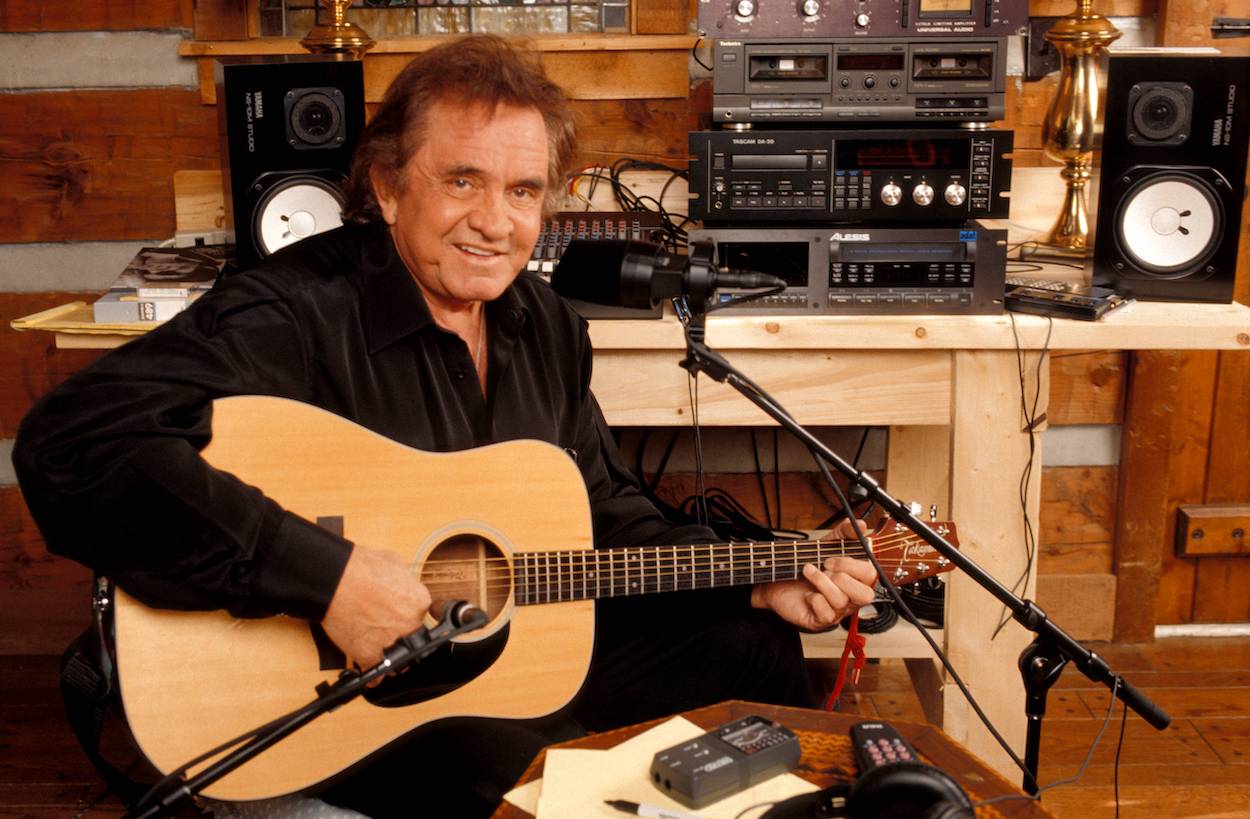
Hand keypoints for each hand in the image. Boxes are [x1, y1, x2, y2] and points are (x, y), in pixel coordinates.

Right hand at [322, 545, 431, 671]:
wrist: (335, 579)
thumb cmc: (360, 568)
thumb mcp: (394, 563)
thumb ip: (405, 579)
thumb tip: (403, 583)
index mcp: (418, 601)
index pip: (421, 613)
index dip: (408, 614)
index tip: (400, 615)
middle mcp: (409, 624)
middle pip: (412, 638)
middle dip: (403, 636)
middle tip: (388, 629)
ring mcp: (390, 642)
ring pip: (399, 660)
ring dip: (392, 657)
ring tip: (381, 651)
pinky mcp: (369, 655)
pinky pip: (377, 673)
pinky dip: (375, 675)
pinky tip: (374, 675)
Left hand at [750, 519, 877, 630]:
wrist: (777, 578)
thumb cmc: (806, 565)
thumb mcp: (826, 544)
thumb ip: (845, 532)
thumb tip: (862, 524)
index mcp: (855, 580)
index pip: (870, 575)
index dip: (851, 565)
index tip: (830, 558)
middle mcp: (849, 597)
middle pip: (866, 595)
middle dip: (842, 577)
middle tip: (824, 567)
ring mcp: (836, 611)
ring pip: (841, 601)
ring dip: (821, 581)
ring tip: (807, 571)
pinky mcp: (820, 620)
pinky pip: (827, 614)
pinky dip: (816, 600)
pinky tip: (807, 594)